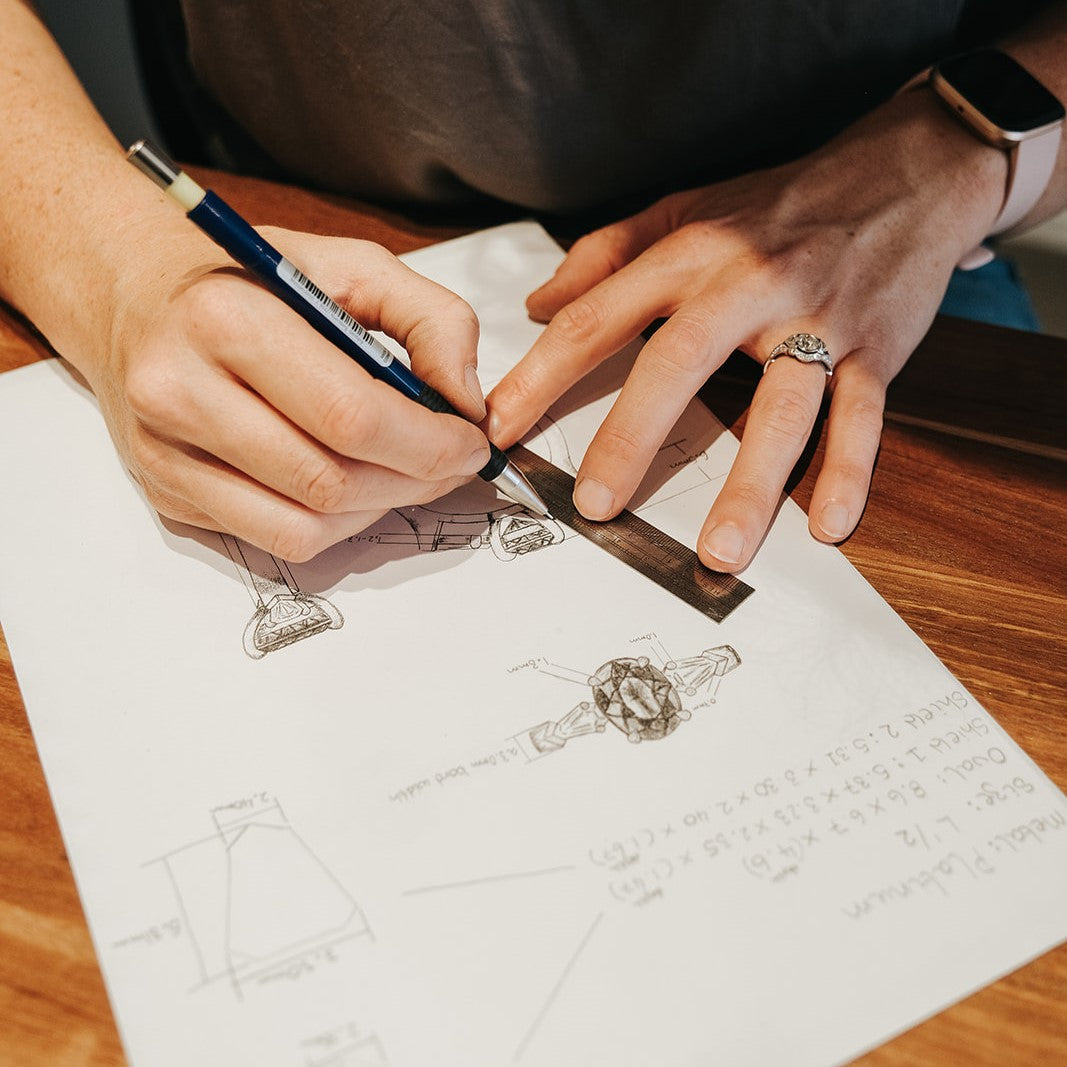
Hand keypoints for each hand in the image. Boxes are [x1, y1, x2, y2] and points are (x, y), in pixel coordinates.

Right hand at [91, 227, 489, 559]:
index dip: (430, 444)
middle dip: (417, 480)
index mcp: (227, 320)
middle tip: (453, 462)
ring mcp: (165, 454)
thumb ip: (430, 318)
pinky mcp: (166, 494)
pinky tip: (356, 487)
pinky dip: (337, 525)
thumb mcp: (351, 264)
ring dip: (382, 508)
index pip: (351, 415)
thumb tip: (466, 401)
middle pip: (331, 479)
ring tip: (409, 472)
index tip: (471, 441)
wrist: (133, 296)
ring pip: (307, 525)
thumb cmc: (249, 278)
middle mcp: (181, 392)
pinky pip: (276, 540)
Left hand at [487, 90, 1005, 570]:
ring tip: (716, 551)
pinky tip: (827, 526)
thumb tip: (540, 302)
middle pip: (680, 363)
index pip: (600, 315)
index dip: (545, 374)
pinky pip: (863, 418)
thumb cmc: (781, 203)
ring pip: (781, 407)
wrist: (907, 172)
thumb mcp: (688, 210)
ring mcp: (818, 320)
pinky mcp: (878, 349)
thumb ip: (608, 254)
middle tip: (595, 504)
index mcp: (693, 252)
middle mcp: (750, 285)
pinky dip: (849, 472)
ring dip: (750, 486)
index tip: (501, 426)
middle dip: (632, 437)